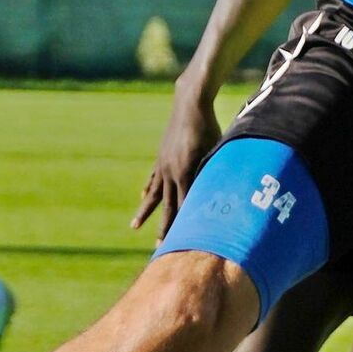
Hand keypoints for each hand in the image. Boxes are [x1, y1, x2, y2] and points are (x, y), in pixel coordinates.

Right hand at [130, 90, 220, 240]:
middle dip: (164, 227)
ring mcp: (163, 164)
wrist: (190, 103)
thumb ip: (214, 171)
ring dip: (145, 212)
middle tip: (159, 248)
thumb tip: (218, 191)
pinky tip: (142, 195)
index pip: (185, 206)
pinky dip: (148, 188)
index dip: (183, 226)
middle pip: (167, 206)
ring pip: (153, 194)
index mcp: (186, 172)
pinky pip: (153, 177)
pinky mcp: (161, 156)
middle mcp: (170, 172)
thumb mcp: (217, 150)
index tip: (182, 243)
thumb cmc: (210, 126)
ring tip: (134, 227)